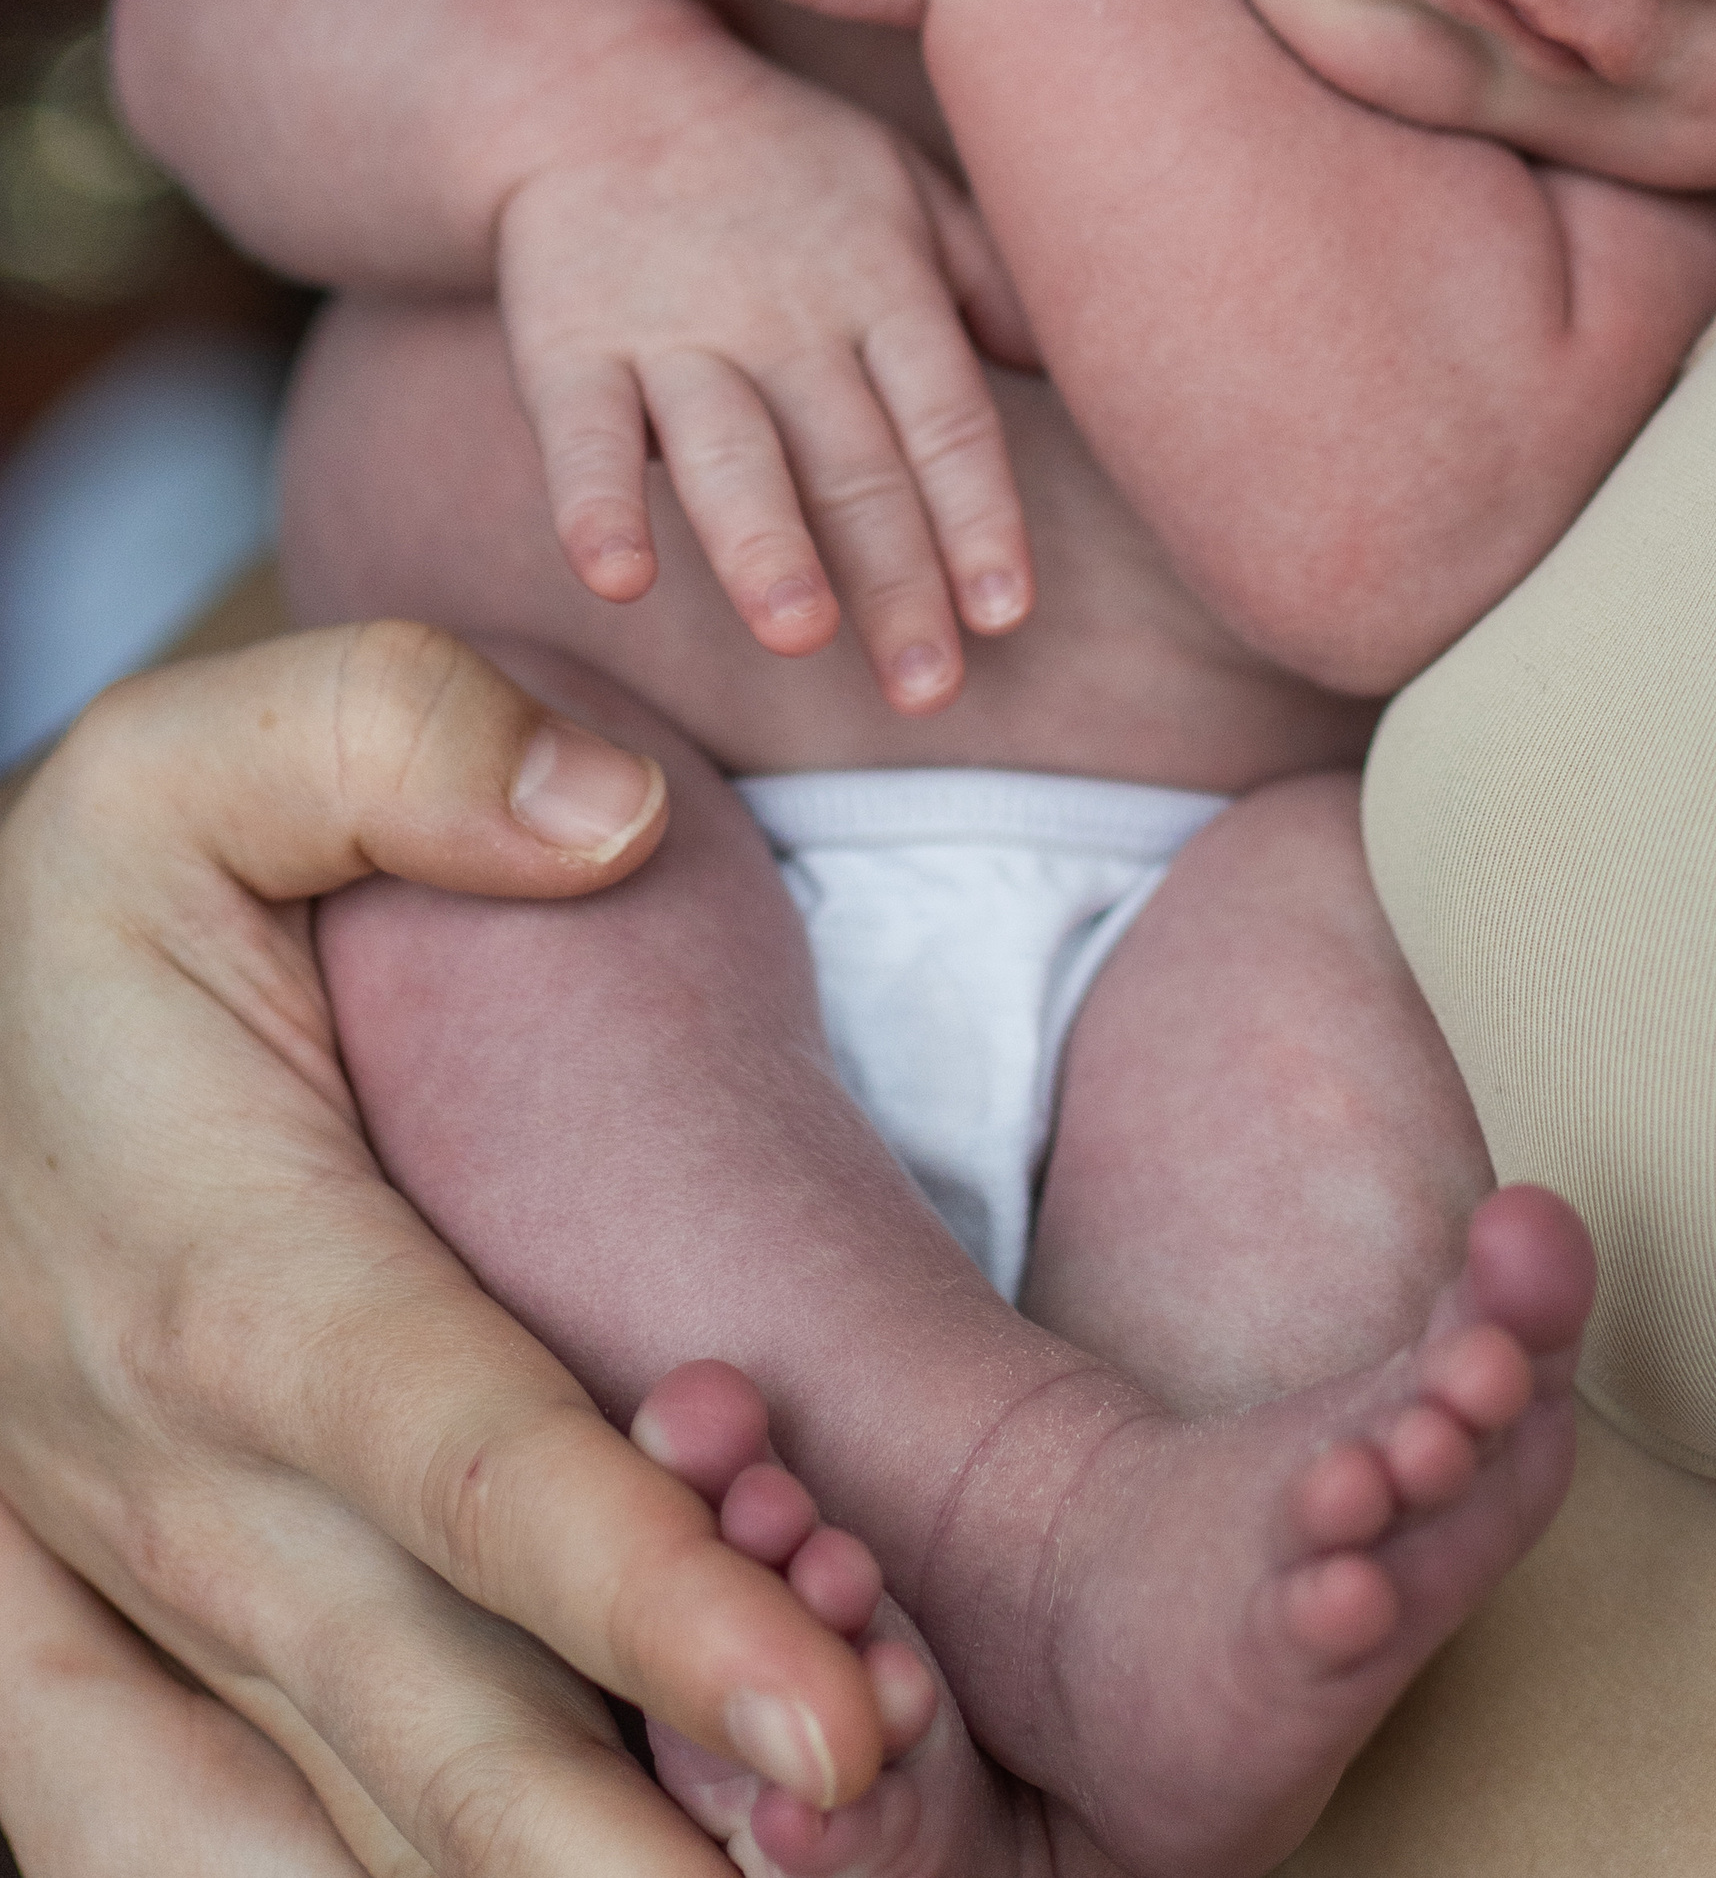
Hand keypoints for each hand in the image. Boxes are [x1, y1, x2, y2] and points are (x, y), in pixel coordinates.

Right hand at [0, 626, 917, 1876]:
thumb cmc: (109, 896)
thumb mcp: (218, 747)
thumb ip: (408, 738)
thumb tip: (606, 817)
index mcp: (217, 1261)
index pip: (461, 1458)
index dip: (644, 1595)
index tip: (834, 1711)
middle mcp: (144, 1468)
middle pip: (406, 1696)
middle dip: (624, 1821)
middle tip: (846, 1858)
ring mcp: (78, 1588)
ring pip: (283, 1816)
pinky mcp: (37, 1653)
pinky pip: (138, 1834)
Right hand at [496, 59, 1037, 687]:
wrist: (597, 83)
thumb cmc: (783, 163)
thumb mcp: (908, 196)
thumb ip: (993, 289)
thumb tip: (1108, 362)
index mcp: (884, 290)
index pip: (946, 418)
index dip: (978, 513)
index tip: (1008, 611)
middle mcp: (790, 319)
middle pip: (851, 459)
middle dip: (893, 573)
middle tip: (928, 684)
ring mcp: (677, 334)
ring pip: (729, 448)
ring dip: (763, 541)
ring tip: (798, 631)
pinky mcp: (569, 346)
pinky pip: (583, 433)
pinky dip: (596, 504)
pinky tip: (617, 579)